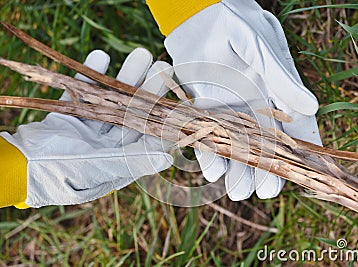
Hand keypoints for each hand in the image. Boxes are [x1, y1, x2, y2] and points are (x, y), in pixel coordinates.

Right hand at [1, 48, 173, 206]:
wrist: (17, 169)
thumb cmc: (58, 177)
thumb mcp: (99, 170)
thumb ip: (131, 162)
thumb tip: (167, 159)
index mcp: (119, 160)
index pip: (146, 136)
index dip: (162, 116)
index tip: (176, 97)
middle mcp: (107, 145)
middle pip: (132, 113)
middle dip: (147, 90)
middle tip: (163, 67)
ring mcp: (88, 129)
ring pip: (111, 100)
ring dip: (124, 78)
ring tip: (140, 56)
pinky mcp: (68, 116)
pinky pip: (81, 92)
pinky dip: (90, 76)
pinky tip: (102, 56)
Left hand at [164, 0, 321, 199]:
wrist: (198, 18)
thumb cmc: (235, 24)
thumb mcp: (261, 49)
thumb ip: (281, 78)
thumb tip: (311, 107)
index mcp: (276, 94)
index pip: (296, 128)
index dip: (301, 153)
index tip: (302, 175)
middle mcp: (255, 107)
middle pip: (266, 146)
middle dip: (266, 171)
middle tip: (263, 193)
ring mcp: (229, 110)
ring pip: (238, 148)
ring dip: (238, 171)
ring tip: (237, 193)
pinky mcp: (204, 109)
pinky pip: (208, 137)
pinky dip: (209, 154)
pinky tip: (212, 172)